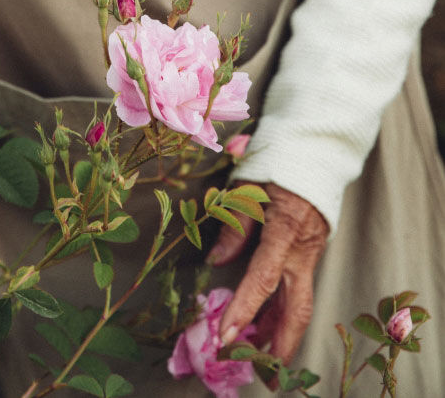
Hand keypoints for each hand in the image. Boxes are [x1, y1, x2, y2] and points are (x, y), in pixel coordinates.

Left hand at [207, 182, 328, 369]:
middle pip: (297, 306)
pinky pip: (298, 288)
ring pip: (299, 302)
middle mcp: (303, 249)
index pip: (263, 277)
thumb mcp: (248, 189)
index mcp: (285, 228)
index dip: (245, 309)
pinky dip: (283, 310)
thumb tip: (217, 261)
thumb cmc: (278, 166)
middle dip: (282, 344)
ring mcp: (310, 254)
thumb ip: (234, 226)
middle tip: (266, 375)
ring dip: (281, 332)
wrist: (315, 157)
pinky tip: (269, 326)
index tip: (227, 336)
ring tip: (261, 357)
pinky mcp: (310, 254)